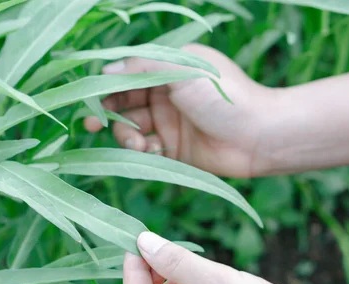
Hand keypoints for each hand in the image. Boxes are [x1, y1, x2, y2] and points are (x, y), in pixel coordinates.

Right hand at [85, 44, 274, 177]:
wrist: (259, 136)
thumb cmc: (223, 96)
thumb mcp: (181, 70)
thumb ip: (141, 68)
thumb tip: (105, 70)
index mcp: (168, 69)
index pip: (127, 75)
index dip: (106, 87)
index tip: (90, 100)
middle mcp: (166, 95)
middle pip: (123, 103)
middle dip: (108, 114)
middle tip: (92, 125)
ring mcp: (170, 123)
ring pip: (132, 129)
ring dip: (127, 136)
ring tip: (137, 143)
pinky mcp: (174, 150)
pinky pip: (146, 150)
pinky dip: (142, 152)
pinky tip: (152, 151)